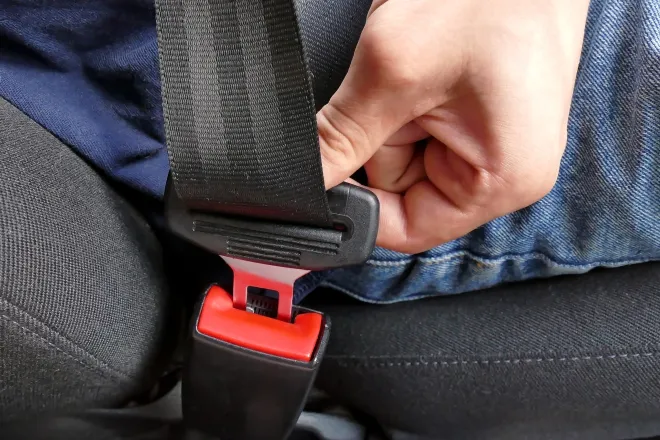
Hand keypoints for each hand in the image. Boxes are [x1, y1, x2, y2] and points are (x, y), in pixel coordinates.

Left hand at [317, 0, 590, 253]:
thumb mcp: (394, 71)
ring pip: (404, 153)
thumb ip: (340, 137)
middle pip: (402, 189)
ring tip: (418, 65)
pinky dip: (404, 97)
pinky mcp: (478, 115)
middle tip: (395, 90)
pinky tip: (426, 64)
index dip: (360, 207)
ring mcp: (492, 140)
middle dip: (379, 141)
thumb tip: (302, 179)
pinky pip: (418, 124)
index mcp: (502, 180)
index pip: (409, 230)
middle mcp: (504, 170)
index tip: (330, 174)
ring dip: (392, 111)